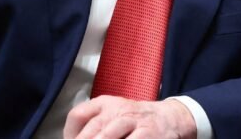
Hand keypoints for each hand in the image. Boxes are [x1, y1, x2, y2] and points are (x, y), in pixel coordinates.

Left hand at [63, 95, 196, 138]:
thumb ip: (92, 124)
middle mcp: (118, 110)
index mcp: (105, 104)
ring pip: (109, 135)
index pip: (79, 115)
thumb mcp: (113, 113)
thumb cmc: (135, 120)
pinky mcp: (148, 134)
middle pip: (94, 127)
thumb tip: (72, 138)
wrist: (170, 118)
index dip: (70, 133)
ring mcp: (134, 122)